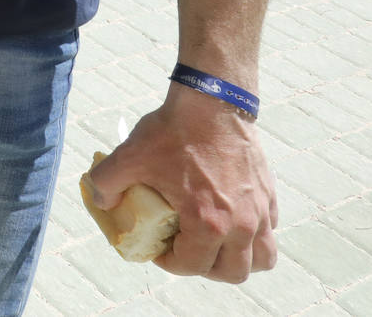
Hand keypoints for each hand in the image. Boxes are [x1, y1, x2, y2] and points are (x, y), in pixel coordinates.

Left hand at [85, 84, 276, 281]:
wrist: (211, 99)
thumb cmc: (173, 130)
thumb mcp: (128, 156)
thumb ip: (105, 182)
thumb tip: (100, 201)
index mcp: (208, 222)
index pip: (191, 266)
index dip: (168, 262)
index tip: (158, 248)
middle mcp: (241, 223)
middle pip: (232, 272)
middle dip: (205, 268)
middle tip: (185, 249)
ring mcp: (260, 209)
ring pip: (263, 258)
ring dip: (238, 258)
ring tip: (215, 243)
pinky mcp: (268, 192)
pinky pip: (270, 229)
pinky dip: (254, 234)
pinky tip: (230, 215)